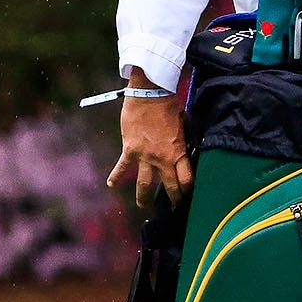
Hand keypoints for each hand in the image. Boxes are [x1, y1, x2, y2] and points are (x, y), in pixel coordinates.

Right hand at [106, 78, 192, 208]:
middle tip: (174, 207)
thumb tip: (189, 143)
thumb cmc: (169, 104)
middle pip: (169, 185)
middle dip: (173, 198)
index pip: (186, 178)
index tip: (189, 194)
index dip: (188, 188)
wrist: (149, 93)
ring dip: (144, 197)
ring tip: (143, 206)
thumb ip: (184, 137)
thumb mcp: (184, 122)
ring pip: (145, 184)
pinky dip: (116, 176)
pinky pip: (122, 167)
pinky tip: (111, 184)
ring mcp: (145, 156)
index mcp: (178, 151)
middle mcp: (162, 158)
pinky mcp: (130, 150)